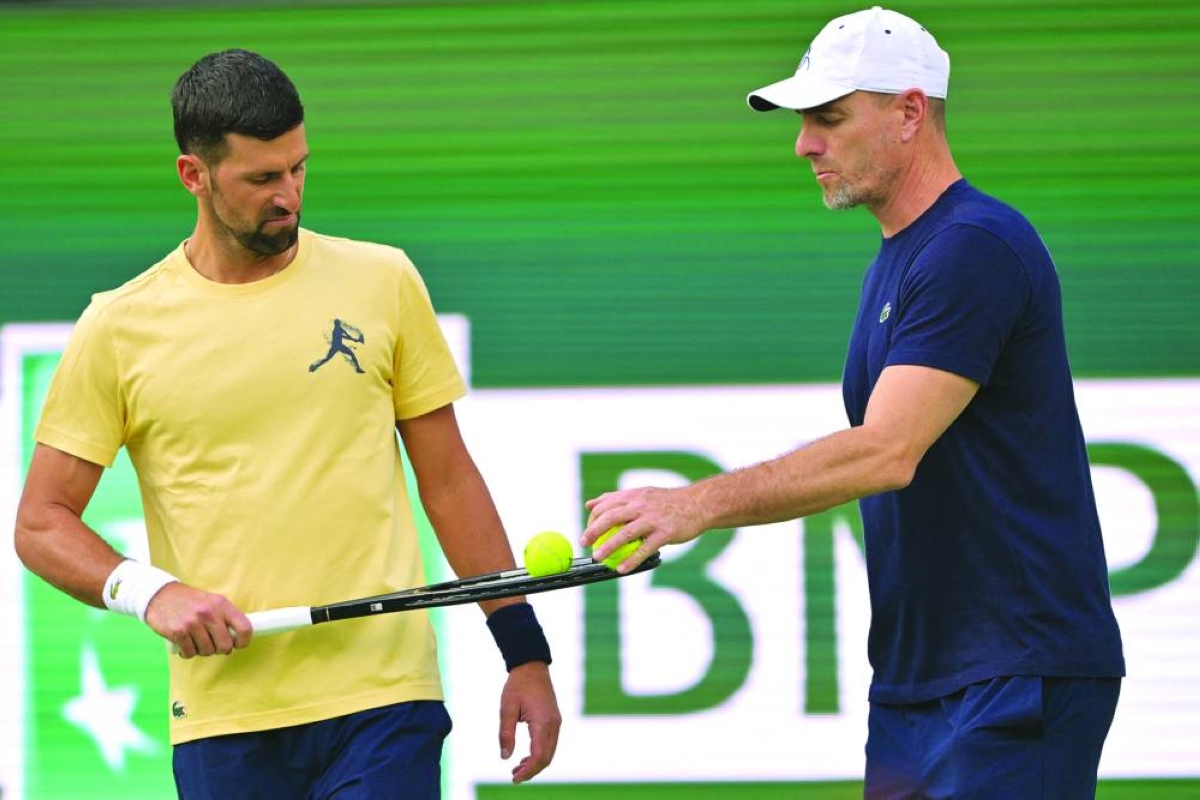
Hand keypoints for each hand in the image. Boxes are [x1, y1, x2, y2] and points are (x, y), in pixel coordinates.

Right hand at [144, 582, 252, 657]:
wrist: (161, 595)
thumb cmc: (190, 601)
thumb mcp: (212, 602)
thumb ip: (225, 617)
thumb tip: (237, 639)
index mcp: (222, 604)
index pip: (245, 628)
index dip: (244, 641)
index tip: (237, 644)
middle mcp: (209, 613)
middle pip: (225, 645)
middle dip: (220, 649)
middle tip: (213, 645)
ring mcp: (193, 623)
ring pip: (207, 651)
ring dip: (202, 651)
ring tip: (197, 641)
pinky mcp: (179, 632)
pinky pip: (190, 653)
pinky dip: (188, 652)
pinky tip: (185, 644)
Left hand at [498, 661, 560, 783]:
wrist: (532, 666)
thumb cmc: (518, 685)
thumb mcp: (507, 708)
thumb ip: (506, 733)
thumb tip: (505, 757)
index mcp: (543, 722)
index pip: (539, 756)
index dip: (528, 771)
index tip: (514, 778)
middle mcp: (554, 724)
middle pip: (547, 757)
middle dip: (531, 770)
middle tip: (514, 776)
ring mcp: (556, 722)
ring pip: (550, 752)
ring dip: (535, 763)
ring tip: (517, 769)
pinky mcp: (554, 720)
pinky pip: (550, 743)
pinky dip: (539, 754)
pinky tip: (525, 757)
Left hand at [582, 486, 706, 571]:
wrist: (698, 504)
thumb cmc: (668, 502)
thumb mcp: (641, 495)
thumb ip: (616, 500)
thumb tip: (589, 505)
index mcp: (633, 496)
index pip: (606, 505)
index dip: (593, 518)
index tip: (587, 531)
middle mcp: (641, 505)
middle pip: (611, 516)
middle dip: (593, 530)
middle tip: (583, 542)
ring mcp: (653, 519)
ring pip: (625, 533)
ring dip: (609, 546)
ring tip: (597, 557)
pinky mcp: (665, 533)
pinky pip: (645, 548)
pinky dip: (632, 560)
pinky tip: (622, 569)